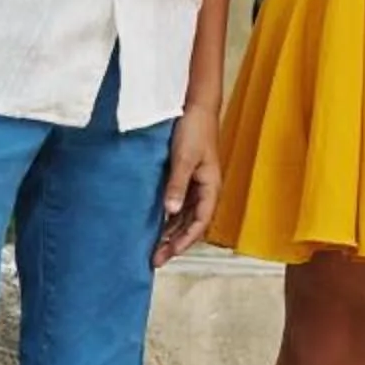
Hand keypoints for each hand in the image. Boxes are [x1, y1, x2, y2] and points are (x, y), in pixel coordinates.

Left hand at [155, 106, 219, 266]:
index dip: (185, 241)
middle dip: (175, 242)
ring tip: (153, 248)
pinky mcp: (184, 176)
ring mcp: (195, 183)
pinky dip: (167, 217)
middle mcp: (204, 189)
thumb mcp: (185, 158)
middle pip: (191, 223)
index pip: (200, 222)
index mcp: (211, 186)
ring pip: (184, 216)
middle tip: (155, 259)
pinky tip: (154, 224)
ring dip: (170, 232)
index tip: (168, 254)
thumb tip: (170, 211)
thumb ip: (177, 184)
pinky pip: (177, 204)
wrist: (195, 105)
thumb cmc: (195, 129)